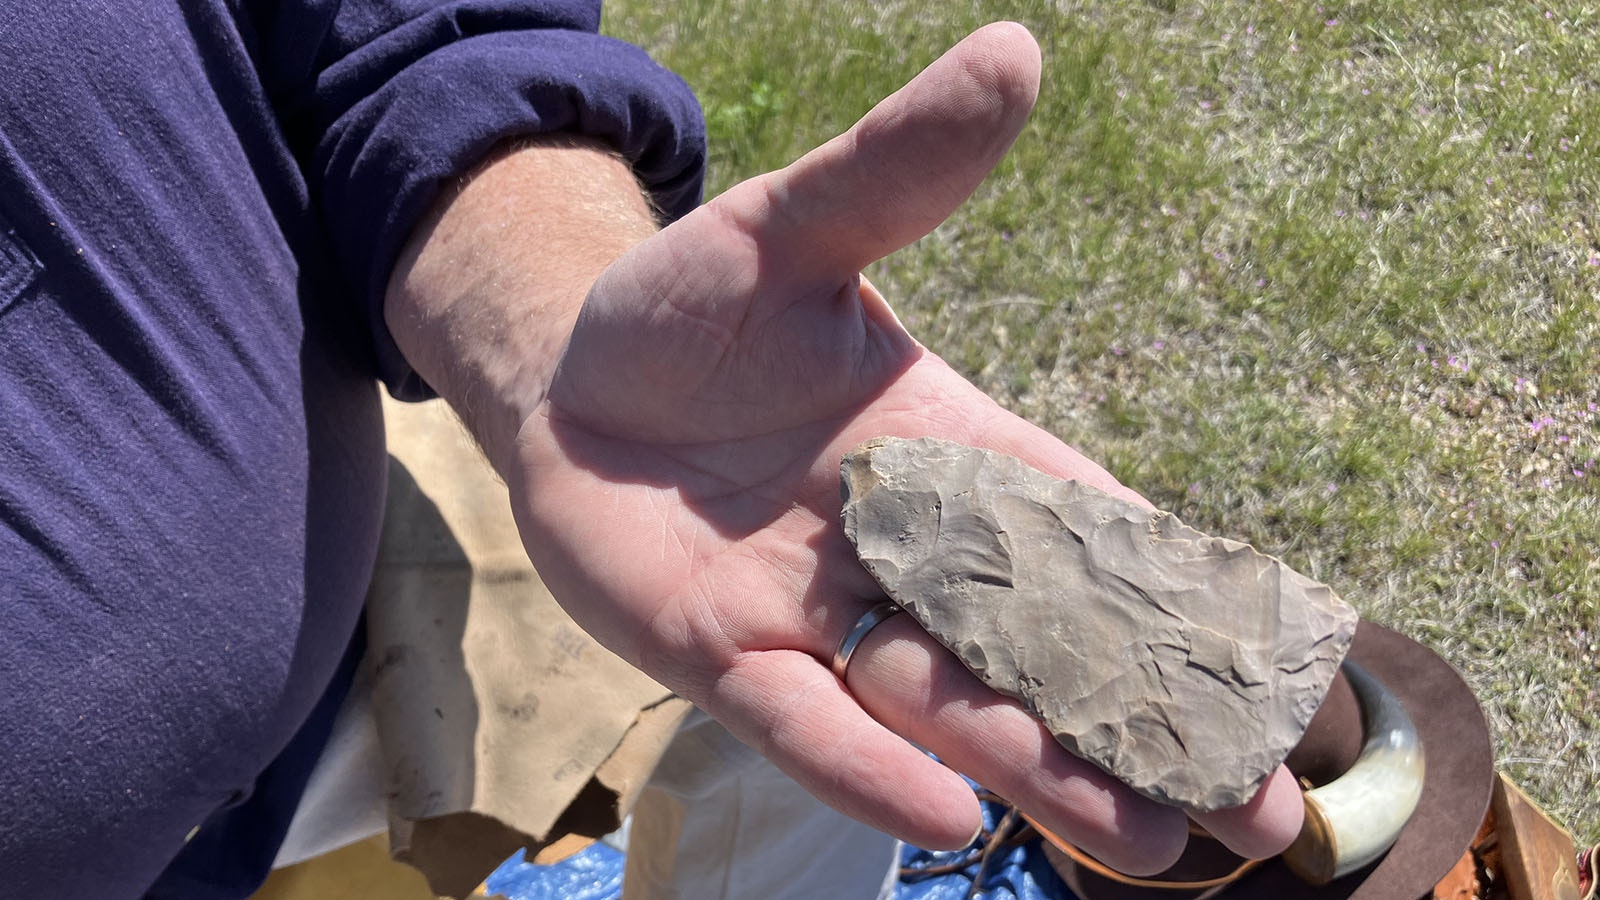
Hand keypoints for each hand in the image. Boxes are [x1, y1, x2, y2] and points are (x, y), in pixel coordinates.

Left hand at [502, 22, 1302, 872]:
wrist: (571, 377)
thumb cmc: (695, 307)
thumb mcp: (796, 225)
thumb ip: (898, 168)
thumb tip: (1015, 52)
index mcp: (951, 456)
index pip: (1088, 535)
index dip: (1180, 598)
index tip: (1279, 661)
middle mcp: (902, 555)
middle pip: (1044, 651)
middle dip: (1147, 726)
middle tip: (1263, 810)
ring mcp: (813, 614)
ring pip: (946, 703)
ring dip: (1043, 768)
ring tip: (1147, 842)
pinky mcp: (719, 654)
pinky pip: (802, 720)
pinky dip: (869, 764)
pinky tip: (948, 811)